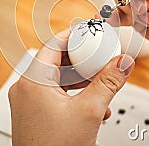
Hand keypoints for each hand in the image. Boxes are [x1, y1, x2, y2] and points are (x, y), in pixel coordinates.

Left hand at [8, 29, 134, 145]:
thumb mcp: (90, 111)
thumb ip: (108, 83)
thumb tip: (122, 63)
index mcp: (32, 81)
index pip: (52, 45)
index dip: (73, 35)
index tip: (89, 31)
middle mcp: (25, 90)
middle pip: (56, 61)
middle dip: (82, 59)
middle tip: (100, 54)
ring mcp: (28, 104)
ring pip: (57, 80)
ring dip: (81, 79)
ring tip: (102, 80)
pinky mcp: (35, 116)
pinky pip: (56, 97)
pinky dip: (74, 95)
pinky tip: (95, 106)